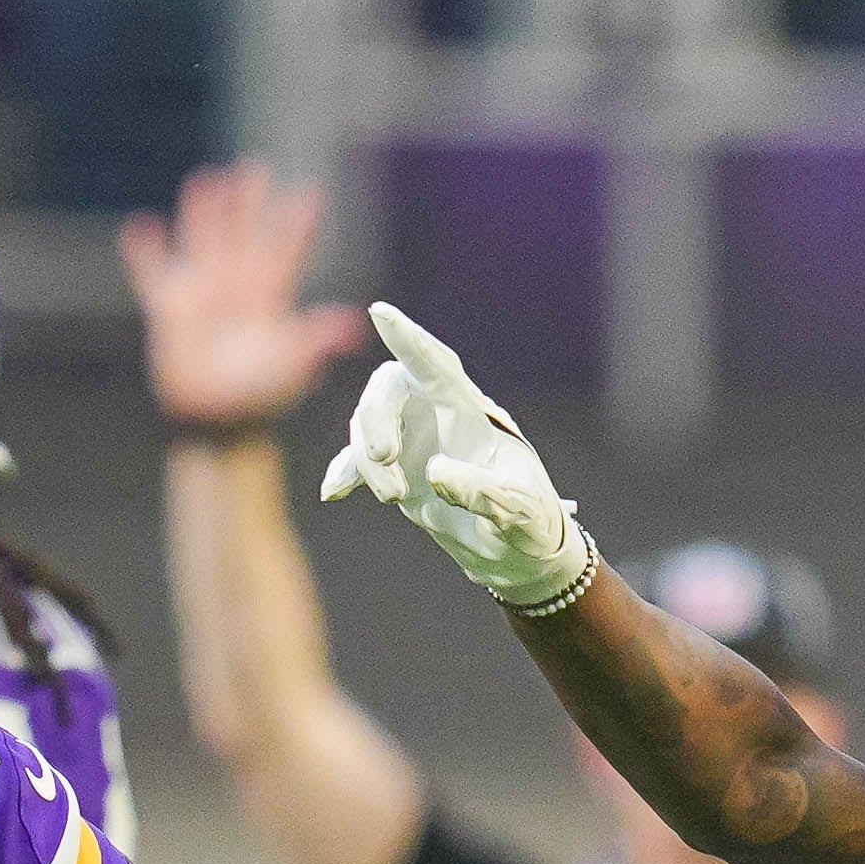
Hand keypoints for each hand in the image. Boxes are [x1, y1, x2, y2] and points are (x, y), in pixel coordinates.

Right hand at [121, 160, 368, 431]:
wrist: (217, 419)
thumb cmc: (259, 397)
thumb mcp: (292, 364)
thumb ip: (317, 339)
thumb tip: (354, 321)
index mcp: (268, 301)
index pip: (284, 253)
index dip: (295, 226)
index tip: (309, 193)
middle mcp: (236, 291)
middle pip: (243, 237)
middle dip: (248, 206)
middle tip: (254, 169)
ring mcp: (203, 297)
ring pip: (203, 244)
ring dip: (204, 215)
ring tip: (207, 180)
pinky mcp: (170, 310)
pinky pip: (153, 274)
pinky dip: (146, 253)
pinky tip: (141, 227)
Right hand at [318, 303, 595, 610]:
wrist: (518, 552)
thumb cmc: (530, 523)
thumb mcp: (519, 512)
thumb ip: (483, 493)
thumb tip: (435, 473)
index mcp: (472, 412)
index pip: (437, 366)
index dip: (409, 340)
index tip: (381, 312)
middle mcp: (438, 415)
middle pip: (390, 388)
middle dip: (377, 418)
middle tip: (385, 461)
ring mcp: (413, 440)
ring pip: (368, 424)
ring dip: (368, 460)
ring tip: (394, 497)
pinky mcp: (397, 469)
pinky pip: (357, 461)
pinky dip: (346, 474)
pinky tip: (334, 493)